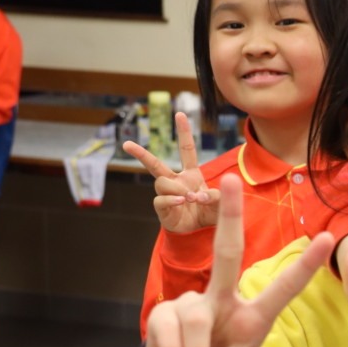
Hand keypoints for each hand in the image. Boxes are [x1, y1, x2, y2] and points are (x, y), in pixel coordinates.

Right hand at [124, 112, 216, 232]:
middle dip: (140, 154)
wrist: (201, 232)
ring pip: (161, 182)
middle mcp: (176, 181)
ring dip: (176, 188)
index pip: (186, 150)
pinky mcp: (163, 208)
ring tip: (190, 198)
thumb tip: (198, 195)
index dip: (184, 132)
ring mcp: (167, 194)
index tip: (180, 114)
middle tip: (126, 144)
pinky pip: (161, 199)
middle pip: (155, 164)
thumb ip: (216, 196)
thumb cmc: (210, 213)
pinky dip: (172, 199)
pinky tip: (182, 202)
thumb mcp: (221, 202)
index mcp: (191, 174)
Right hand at [144, 174, 333, 346]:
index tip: (330, 236)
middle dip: (230, 216)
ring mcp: (194, 302)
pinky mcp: (167, 311)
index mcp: (255, 317)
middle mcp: (226, 300)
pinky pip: (165, 330)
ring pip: (193, 317)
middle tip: (230, 178)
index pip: (284, 289)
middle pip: (228, 253)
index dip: (306, 265)